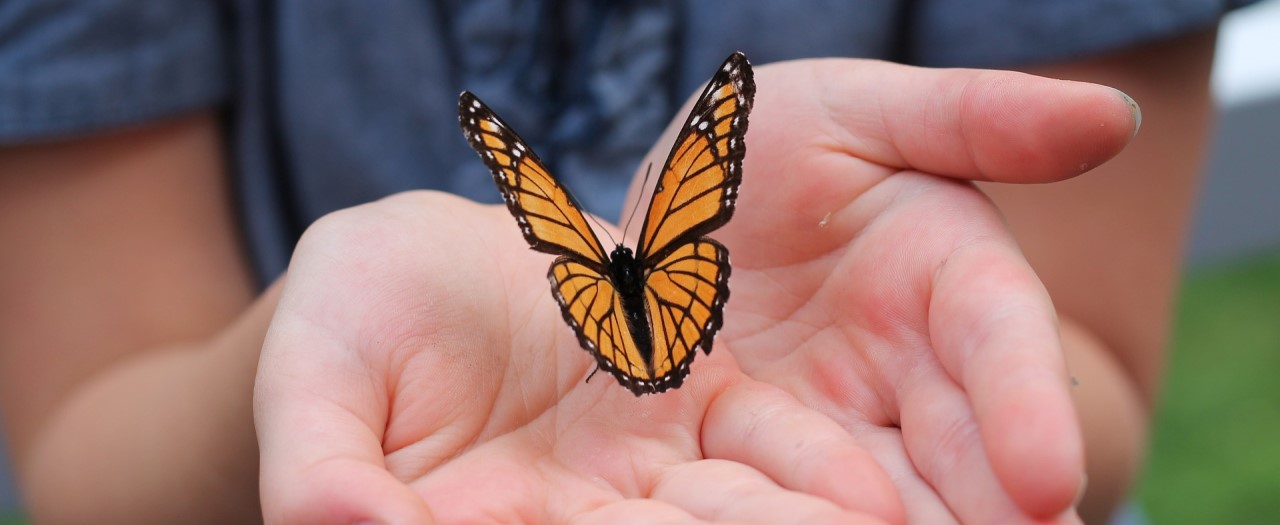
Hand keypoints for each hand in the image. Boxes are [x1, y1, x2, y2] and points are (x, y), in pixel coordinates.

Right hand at [255, 192, 904, 523]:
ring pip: (727, 518)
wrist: (424, 268)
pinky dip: (812, 471)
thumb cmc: (345, 327)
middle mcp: (578, 524)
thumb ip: (320, 471)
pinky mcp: (698, 404)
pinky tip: (872, 495)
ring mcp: (644, 476)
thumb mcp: (312, 386)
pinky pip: (762, 440)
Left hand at [633, 59, 1134, 522]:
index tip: (1048, 475)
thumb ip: (974, 117)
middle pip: (959, 458)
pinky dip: (781, 519)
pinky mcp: (742, 460)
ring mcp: (825, 430)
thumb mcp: (856, 113)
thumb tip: (1111, 116)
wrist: (682, 216)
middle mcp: (901, 378)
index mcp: (947, 278)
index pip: (1002, 342)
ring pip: (875, 499)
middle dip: (985, 512)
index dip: (1029, 406)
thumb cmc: (779, 149)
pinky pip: (763, 497)